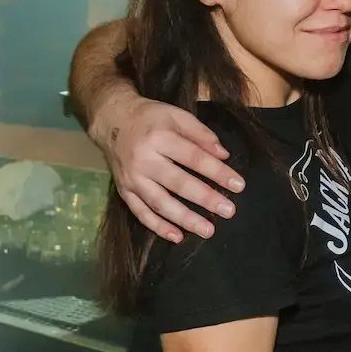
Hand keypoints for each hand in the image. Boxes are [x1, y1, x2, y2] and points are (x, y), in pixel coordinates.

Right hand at [94, 92, 243, 242]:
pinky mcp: (124, 191)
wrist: (111, 120)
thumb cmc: (150, 117)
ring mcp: (132, 178)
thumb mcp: (176, 115)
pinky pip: (140, 212)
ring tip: (208, 230)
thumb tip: (224, 155)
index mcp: (160, 138)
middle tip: (229, 211)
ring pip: (160, 203)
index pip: (194, 158)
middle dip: (205, 198)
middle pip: (178, 183)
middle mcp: (144, 160)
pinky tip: (177, 236)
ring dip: (185, 219)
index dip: (217, 172)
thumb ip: (201, 134)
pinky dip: (158, 226)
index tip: (239, 185)